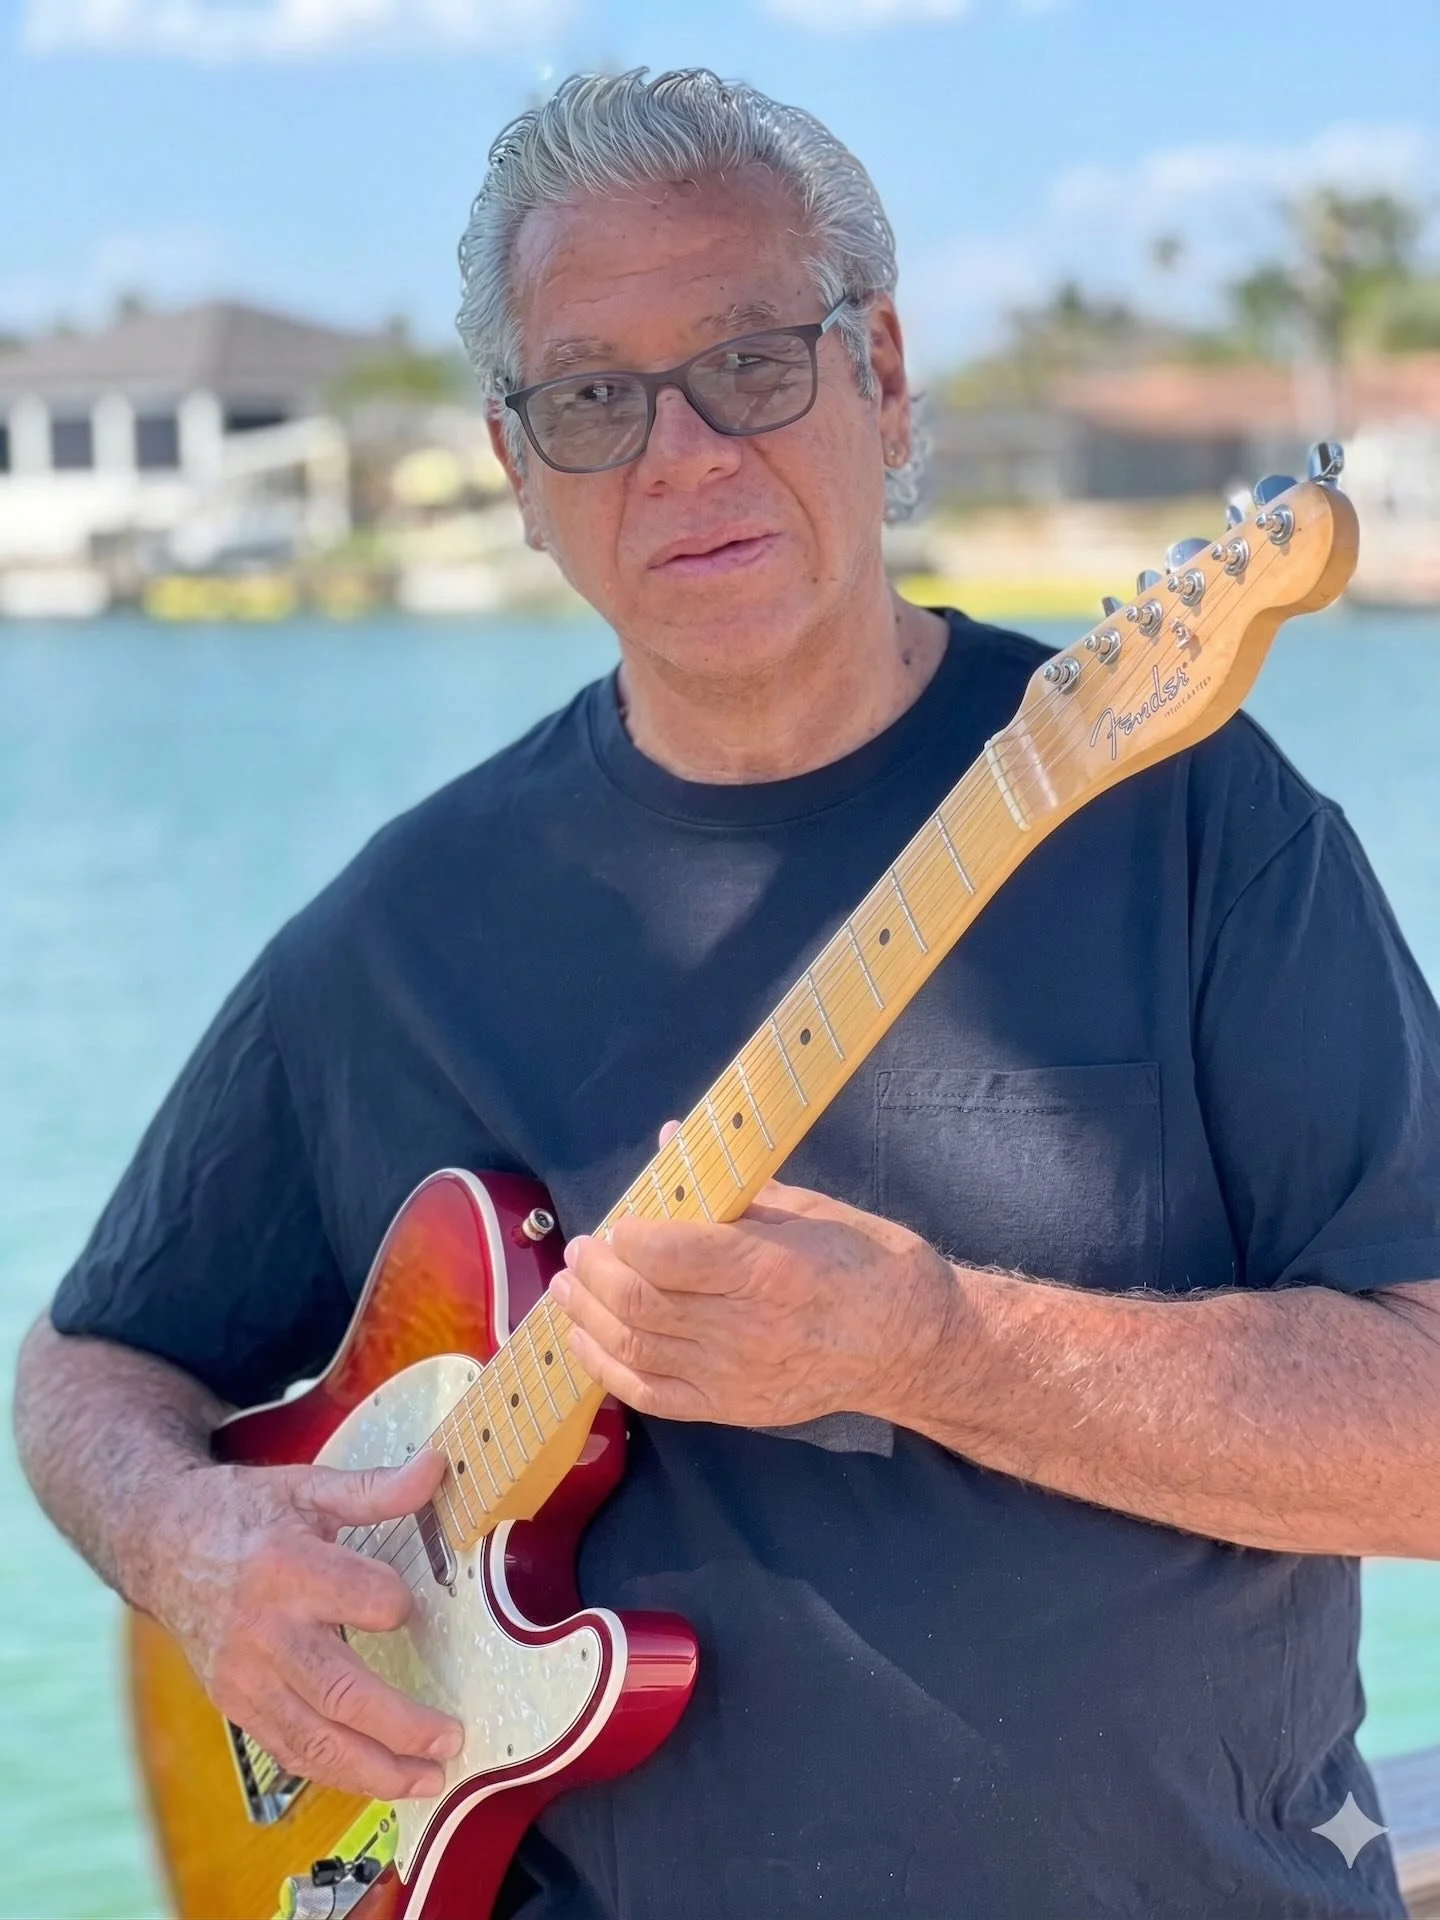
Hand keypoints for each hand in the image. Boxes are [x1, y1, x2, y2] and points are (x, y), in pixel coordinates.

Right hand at [142, 1449, 464, 1799]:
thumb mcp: (307, 1488)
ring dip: (374, 1769)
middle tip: (450, 1739)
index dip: (397, 1605)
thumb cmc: (243, 1514)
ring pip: (314, 1739)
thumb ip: (375, 1489)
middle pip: (340, 1691)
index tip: (413, 1606)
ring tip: (425, 1779)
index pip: (364, 1598)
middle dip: (401, 1725)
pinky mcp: (235, 1702)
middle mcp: (264, 1630)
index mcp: (286, 1567)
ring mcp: (245, 1675)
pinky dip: (334, 1772)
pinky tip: (374, 1778)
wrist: (164, 1544)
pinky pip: (288, 1750)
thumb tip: (436, 1468)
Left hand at [550, 1161, 959, 1428]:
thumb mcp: (813, 1210)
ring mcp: (736, 1376)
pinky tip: (583, 1340)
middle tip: (581, 1248)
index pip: (671, 1254)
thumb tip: (671, 1143)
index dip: (630, 1236)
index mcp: (771, 1268)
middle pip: (643, 1301)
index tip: (617, 1221)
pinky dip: (607, 1367)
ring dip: (588, 1315)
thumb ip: (735, 1186)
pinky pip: (652, 1394)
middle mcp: (747, 1327)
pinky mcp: (732, 1408)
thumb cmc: (871, 1264)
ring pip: (636, 1346)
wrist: (914, 1346)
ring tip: (567, 1286)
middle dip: (597, 1272)